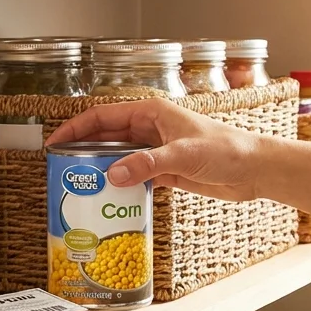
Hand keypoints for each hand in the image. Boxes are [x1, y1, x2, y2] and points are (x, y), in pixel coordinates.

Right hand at [46, 99, 269, 201]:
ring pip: (119, 158)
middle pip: (106, 137)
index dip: (76, 127)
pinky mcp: (166, 171)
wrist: (255, 169)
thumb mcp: (183, 154)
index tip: (56, 143)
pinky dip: (121, 185)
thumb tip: (112, 174)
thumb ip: (147, 163)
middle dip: (83, 151)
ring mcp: (158, 150)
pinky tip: (108, 198)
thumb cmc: (228, 149)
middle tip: (62, 170)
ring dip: (102, 170)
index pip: (103, 116)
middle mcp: (151, 129)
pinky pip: (135, 176)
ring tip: (80, 188)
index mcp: (151, 112)